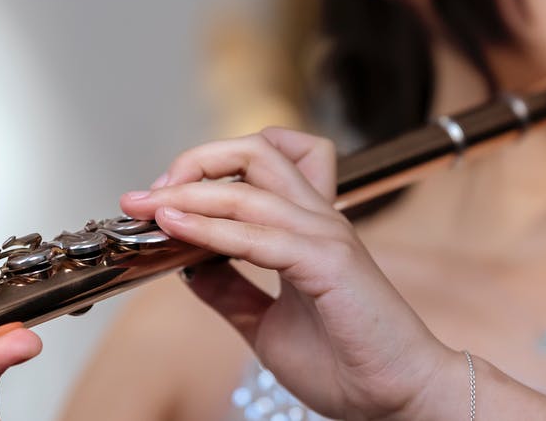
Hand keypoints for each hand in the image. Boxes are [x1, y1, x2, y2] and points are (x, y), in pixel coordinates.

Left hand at [119, 127, 457, 419]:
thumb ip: (230, 291)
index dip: (209, 166)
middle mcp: (319, 219)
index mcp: (309, 227)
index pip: (268, 159)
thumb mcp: (266, 324)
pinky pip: (260, 235)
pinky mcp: (329, 262)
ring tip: (147, 208)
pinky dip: (211, 228)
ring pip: (250, 185)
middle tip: (149, 194)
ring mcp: (326, 236)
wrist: (397, 397)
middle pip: (258, 150)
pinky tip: (177, 231)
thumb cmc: (347, 362)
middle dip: (195, 161)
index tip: (162, 199)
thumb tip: (187, 265)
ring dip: (189, 193)